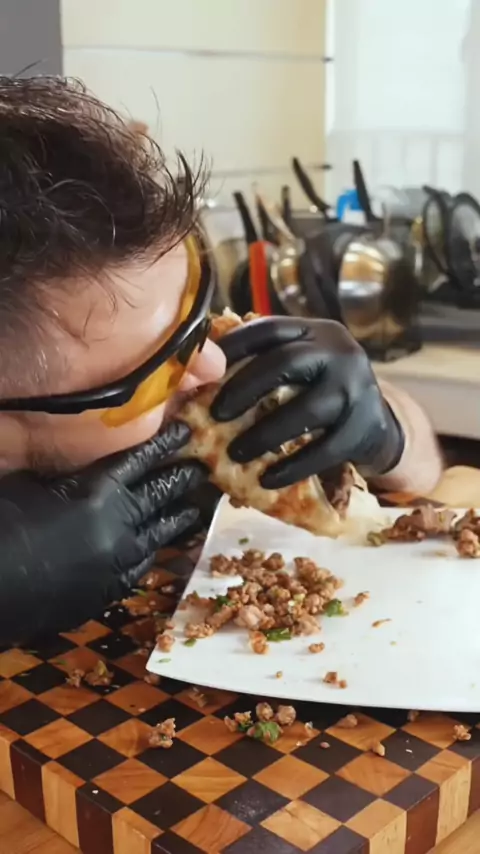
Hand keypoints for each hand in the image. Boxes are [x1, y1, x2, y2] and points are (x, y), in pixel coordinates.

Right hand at [0, 422, 204, 644]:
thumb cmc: (5, 524)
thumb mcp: (30, 484)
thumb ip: (65, 476)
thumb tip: (80, 472)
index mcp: (99, 491)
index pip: (141, 459)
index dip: (165, 444)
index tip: (186, 433)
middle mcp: (119, 524)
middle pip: (159, 496)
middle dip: (181, 481)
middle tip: (202, 470)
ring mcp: (118, 561)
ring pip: (158, 534)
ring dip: (176, 520)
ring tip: (194, 510)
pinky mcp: (108, 591)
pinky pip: (140, 567)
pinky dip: (150, 553)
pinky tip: (155, 549)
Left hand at [211, 317, 403, 487]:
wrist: (378, 427)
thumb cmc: (322, 395)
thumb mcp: (303, 367)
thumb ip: (267, 363)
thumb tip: (202, 377)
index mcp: (317, 333)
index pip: (270, 330)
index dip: (233, 347)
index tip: (204, 370)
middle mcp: (340, 353)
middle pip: (285, 363)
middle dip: (244, 389)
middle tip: (215, 414)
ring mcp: (355, 390)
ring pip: (304, 410)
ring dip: (264, 434)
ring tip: (236, 453)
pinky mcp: (363, 429)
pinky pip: (323, 451)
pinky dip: (292, 467)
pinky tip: (267, 479)